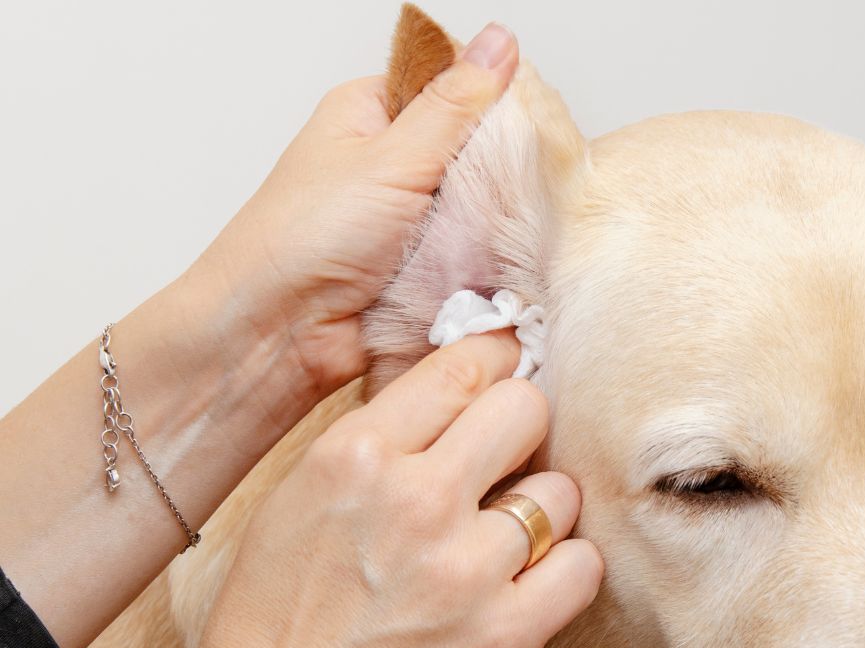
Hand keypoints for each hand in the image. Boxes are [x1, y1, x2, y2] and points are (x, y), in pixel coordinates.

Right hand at [182, 332, 602, 647]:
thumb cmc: (282, 606)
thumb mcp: (303, 490)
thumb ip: (381, 435)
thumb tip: (462, 388)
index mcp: (356, 454)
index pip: (465, 367)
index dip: (496, 363)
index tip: (507, 373)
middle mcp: (416, 500)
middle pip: (527, 409)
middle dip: (523, 426)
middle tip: (508, 457)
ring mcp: (465, 569)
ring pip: (561, 492)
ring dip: (541, 510)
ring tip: (504, 538)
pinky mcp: (504, 634)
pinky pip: (583, 565)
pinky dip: (565, 569)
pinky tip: (530, 580)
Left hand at [189, 23, 518, 395]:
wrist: (279, 333)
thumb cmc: (305, 238)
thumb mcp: (391, 157)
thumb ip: (455, 105)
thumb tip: (498, 42)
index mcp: (372, 115)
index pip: (453, 87)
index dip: (494, 102)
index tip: (530, 123)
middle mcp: (390, 163)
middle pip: (474, 152)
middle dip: (499, 172)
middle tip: (517, 188)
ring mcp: (409, 220)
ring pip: (480, 209)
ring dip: (493, 225)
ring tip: (506, 233)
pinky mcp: (423, 270)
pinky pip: (472, 258)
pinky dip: (485, 264)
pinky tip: (500, 267)